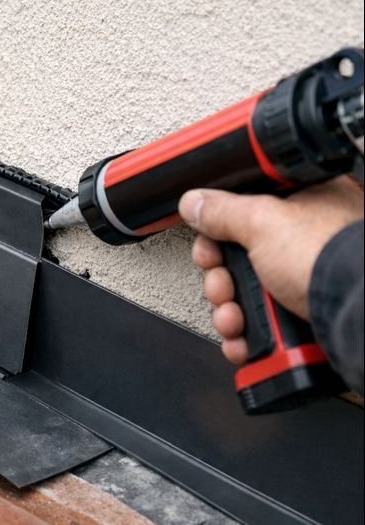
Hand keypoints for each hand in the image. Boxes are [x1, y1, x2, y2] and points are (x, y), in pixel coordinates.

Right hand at [178, 176, 363, 363]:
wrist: (360, 317)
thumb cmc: (332, 259)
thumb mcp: (264, 221)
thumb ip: (223, 211)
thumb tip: (195, 202)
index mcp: (306, 204)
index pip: (246, 213)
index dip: (218, 232)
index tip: (208, 248)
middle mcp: (307, 243)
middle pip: (241, 260)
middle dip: (221, 282)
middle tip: (222, 287)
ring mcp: (307, 283)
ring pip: (249, 298)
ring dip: (229, 313)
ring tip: (234, 320)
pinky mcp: (305, 320)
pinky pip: (264, 330)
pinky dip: (248, 339)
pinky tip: (244, 340)